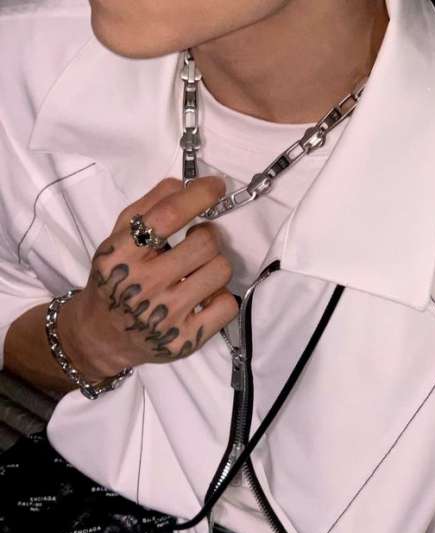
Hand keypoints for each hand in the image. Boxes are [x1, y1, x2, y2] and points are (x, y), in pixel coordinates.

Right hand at [59, 177, 237, 379]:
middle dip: (208, 235)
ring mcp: (165, 316)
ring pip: (221, 271)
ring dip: (215, 264)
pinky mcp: (185, 341)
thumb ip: (146, 208)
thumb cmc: (114, 279)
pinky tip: (203, 296)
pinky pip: (227, 305)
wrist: (102, 336)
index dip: (199, 195)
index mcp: (121, 255)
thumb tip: (183, 185)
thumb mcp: (117, 239)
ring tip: (197, 270)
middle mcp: (142, 286)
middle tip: (198, 240)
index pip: (168, 216)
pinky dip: (221, 296)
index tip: (215, 186)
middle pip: (205, 243)